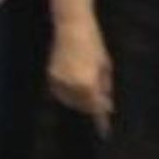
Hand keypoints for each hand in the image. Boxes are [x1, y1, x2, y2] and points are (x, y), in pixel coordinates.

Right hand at [47, 16, 113, 135]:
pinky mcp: (51, 76)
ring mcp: (59, 81)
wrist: (72, 26)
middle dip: (93, 107)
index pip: (95, 107)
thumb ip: (105, 87)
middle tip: (103, 104)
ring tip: (90, 95)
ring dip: (80, 101)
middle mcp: (72, 85)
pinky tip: (76, 89)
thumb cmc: (93, 42)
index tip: (105, 131)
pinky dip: (69, 94)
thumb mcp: (105, 65)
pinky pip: (60, 92)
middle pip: (83, 105)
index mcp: (88, 83)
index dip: (101, 121)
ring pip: (70, 101)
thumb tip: (107, 104)